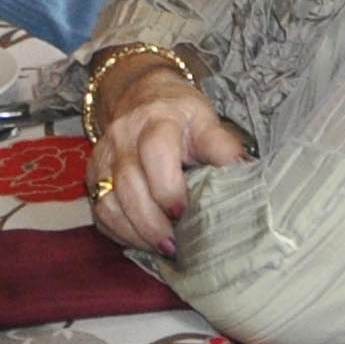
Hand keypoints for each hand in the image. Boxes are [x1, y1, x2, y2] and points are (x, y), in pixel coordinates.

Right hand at [88, 60, 247, 255]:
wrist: (143, 95)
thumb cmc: (181, 115)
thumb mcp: (206, 121)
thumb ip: (224, 147)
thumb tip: (249, 176)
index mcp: (156, 120)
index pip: (155, 151)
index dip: (168, 187)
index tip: (185, 213)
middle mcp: (124, 137)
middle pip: (128, 183)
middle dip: (152, 222)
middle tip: (177, 246)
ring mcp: (105, 156)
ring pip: (108, 201)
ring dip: (135, 232)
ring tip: (163, 248)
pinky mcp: (95, 174)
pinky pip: (99, 210)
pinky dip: (120, 231)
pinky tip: (142, 240)